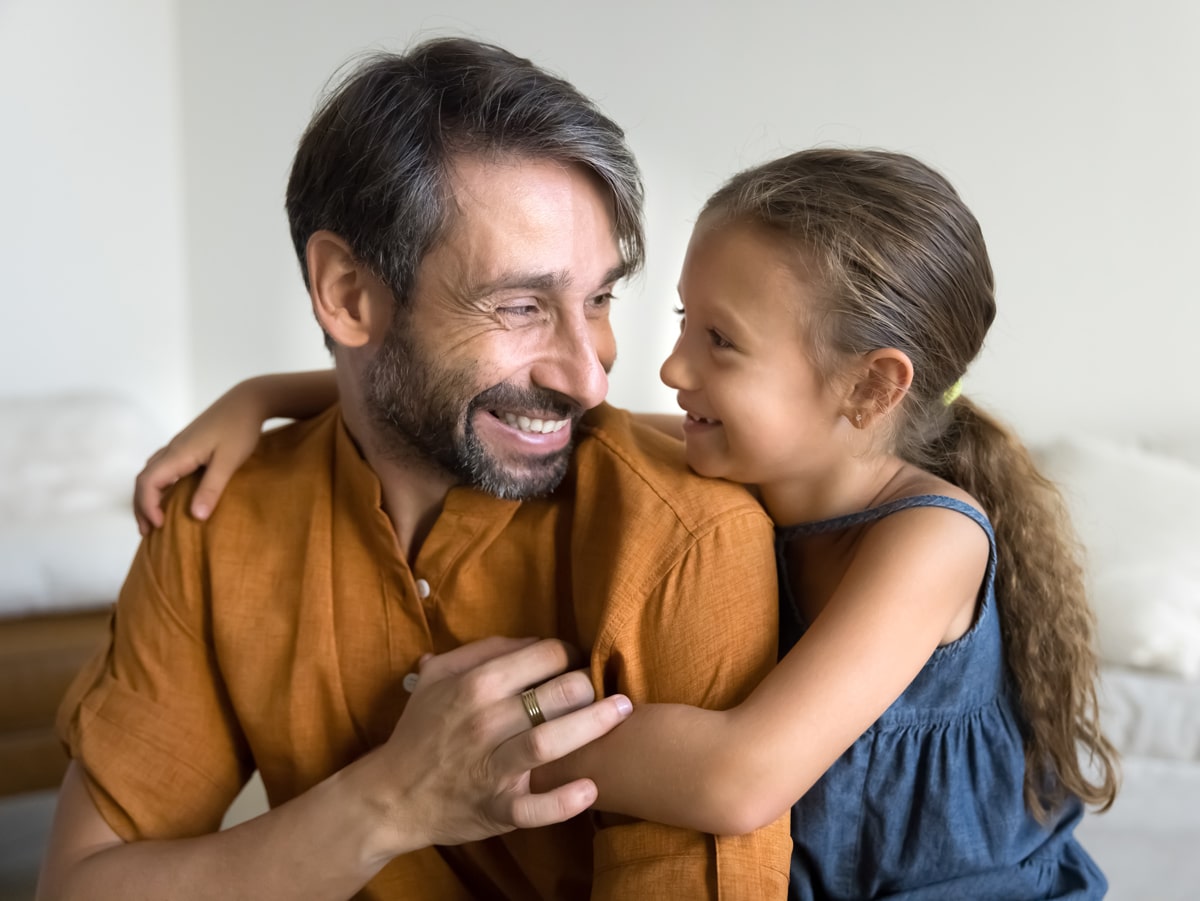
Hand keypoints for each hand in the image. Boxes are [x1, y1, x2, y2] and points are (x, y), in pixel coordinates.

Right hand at [132, 384, 265, 534]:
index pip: (147, 482)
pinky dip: (159, 486)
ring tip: (154, 518)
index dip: (147, 506)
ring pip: (151, 473)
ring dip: (148, 497)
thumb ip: (212, 488)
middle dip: (142, 507)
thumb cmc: (240, 429)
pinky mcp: (187, 445)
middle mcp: (172, 449)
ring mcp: (178, 446)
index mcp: (178, 454)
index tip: (160, 526)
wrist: (247, 401)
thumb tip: (195, 517)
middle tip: (148, 532)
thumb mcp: (229, 462)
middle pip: (143, 480)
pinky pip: (163, 468)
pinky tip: (170, 496)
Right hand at [368, 637, 631, 853]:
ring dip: (594, 725)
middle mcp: (486, 721)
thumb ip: (481, 651)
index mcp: (475, 684)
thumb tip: (530, 642)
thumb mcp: (437, 676)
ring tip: (622, 712)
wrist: (390, 794)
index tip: (578, 662)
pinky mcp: (496, 807)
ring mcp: (492, 767)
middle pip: (558, 692)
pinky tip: (590, 789)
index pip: (544, 655)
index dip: (569, 654)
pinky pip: (534, 807)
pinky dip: (563, 801)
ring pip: (551, 741)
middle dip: (589, 685)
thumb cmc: (421, 729)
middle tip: (603, 688)